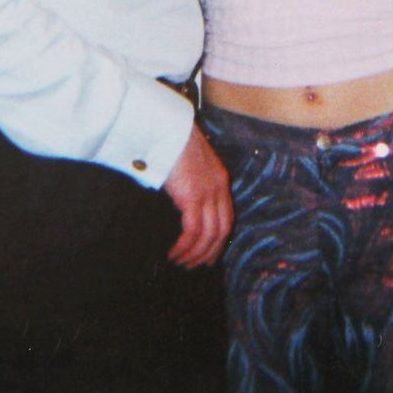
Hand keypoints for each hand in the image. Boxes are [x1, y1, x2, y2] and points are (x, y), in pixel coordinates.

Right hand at [162, 125, 233, 267]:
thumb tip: (180, 198)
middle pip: (221, 230)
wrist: (166, 127)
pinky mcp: (194, 197)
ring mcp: (208, 193)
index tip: (211, 253)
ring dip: (195, 253)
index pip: (226, 216)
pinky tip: (174, 252)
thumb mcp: (188, 162)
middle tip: (196, 265)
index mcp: (219, 178)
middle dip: (209, 252)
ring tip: (181, 262)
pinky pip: (193, 231)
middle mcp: (218, 188)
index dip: (219, 238)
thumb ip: (190, 180)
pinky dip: (185, 246)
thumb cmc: (170, 140)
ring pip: (208, 235)